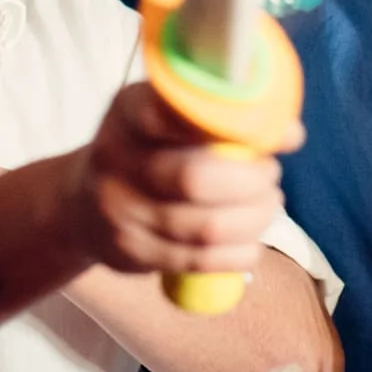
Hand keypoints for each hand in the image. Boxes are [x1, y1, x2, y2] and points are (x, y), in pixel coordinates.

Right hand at [65, 82, 295, 276]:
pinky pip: (196, 261)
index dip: (230, 124)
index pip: (174, 112)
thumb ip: (217, 115)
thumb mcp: (162, 117)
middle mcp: (116, 157)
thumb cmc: (144, 151)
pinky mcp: (132, 252)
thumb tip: (290, 132)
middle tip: (270, 176)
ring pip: (204, 227)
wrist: (80, 206)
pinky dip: (236, 254)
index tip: (270, 135)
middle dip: (250, 182)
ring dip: (252, 220)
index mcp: (128, 111)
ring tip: (268, 206)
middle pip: (195, 178)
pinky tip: (251, 243)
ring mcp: (120, 210)